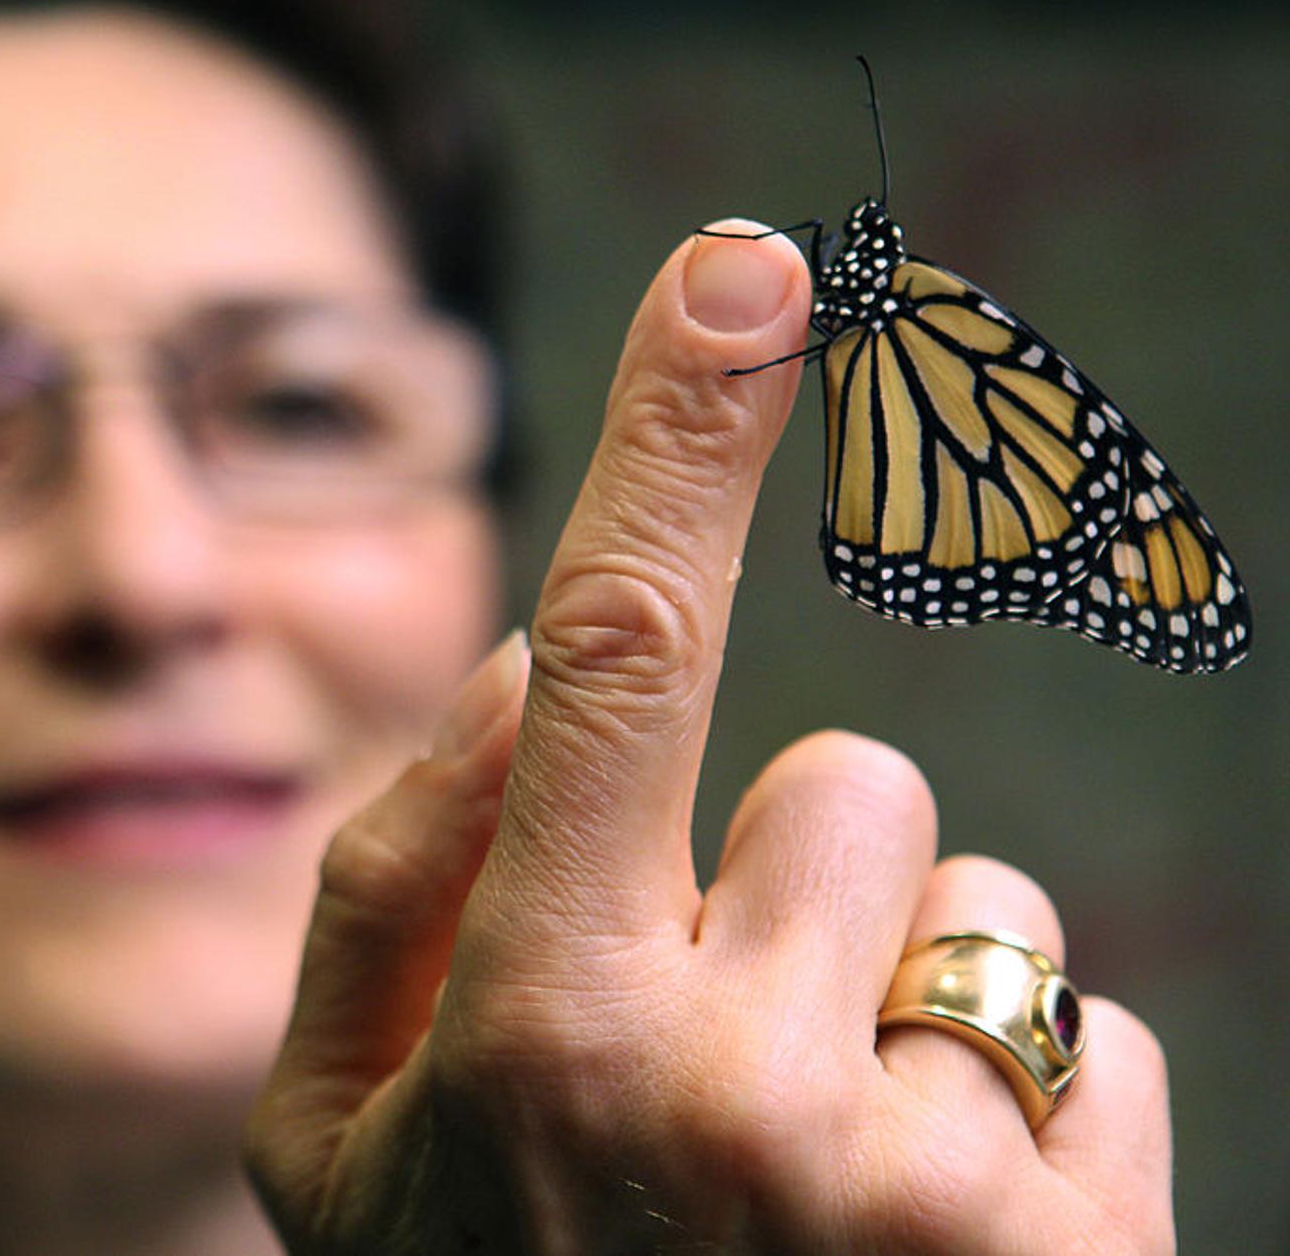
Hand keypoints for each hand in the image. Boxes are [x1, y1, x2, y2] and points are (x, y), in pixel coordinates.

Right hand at [246, 224, 1173, 1254]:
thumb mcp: (326, 1137)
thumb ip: (384, 873)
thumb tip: (533, 664)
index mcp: (528, 1031)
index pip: (618, 654)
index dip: (674, 439)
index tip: (743, 267)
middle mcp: (728, 1093)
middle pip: (846, 789)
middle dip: (785, 892)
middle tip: (704, 1071)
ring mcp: (921, 1187)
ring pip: (986, 911)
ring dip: (898, 1003)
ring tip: (805, 1173)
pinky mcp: (1081, 1253)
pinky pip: (1098, 1034)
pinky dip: (1014, 1108)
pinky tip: (916, 1238)